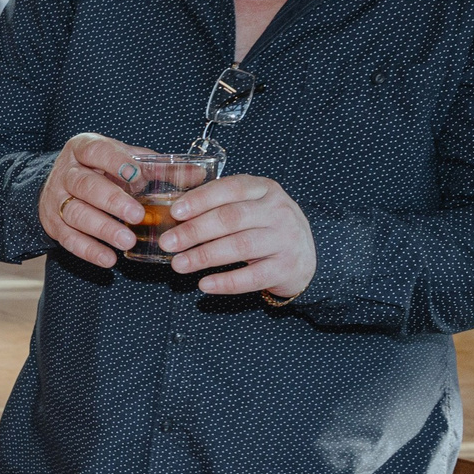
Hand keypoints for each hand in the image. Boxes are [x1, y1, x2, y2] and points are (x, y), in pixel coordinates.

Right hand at [36, 132, 151, 266]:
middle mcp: (66, 172)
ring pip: (76, 213)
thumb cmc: (100, 171)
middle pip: (85, 185)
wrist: (60, 185)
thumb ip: (157, 168)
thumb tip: (197, 176)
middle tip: (137, 215)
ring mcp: (56, 199)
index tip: (138, 177)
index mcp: (83, 148)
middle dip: (112, 201)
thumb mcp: (124, 160)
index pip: (96, 151)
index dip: (116, 162)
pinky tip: (109, 258)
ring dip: (103, 229)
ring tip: (127, 241)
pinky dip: (89, 250)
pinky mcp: (52, 223)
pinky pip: (68, 238)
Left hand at [159, 173, 316, 298]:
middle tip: (168, 243)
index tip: (175, 212)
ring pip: (241, 246)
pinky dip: (226, 282)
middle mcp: (278, 211)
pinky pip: (253, 276)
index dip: (201, 199)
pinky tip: (204, 284)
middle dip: (195, 231)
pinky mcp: (287, 267)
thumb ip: (220, 204)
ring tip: (178, 264)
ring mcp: (286, 239)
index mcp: (265, 189)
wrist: (306, 256)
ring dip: (204, 256)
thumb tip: (174, 213)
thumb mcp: (251, 207)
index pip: (231, 188)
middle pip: (231, 218)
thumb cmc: (265, 228)